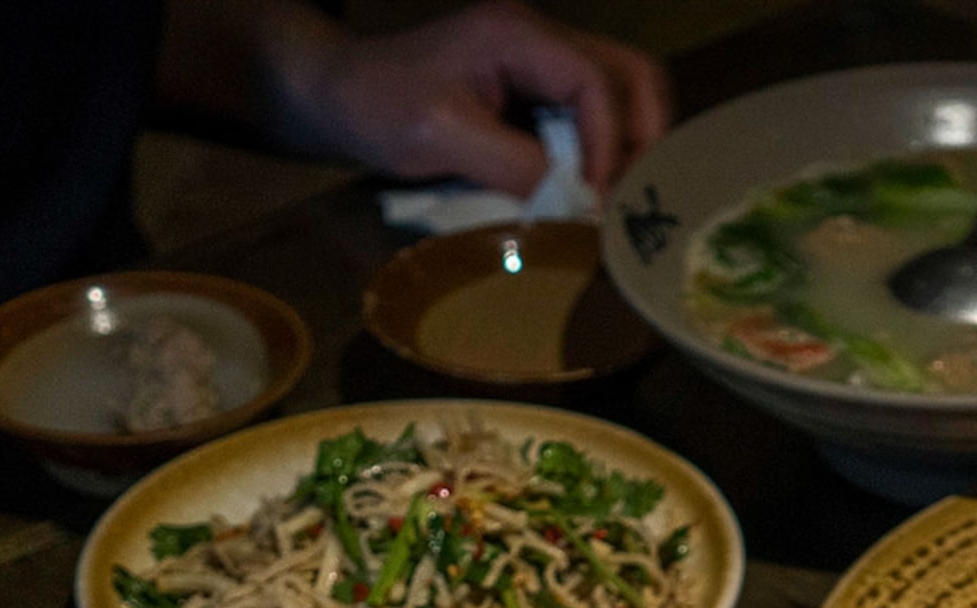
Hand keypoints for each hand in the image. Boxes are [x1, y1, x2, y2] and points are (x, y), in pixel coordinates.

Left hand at [256, 1, 668, 195]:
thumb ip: (512, 164)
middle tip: (628, 196)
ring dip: (626, 145)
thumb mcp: (440, 137)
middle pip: (631, 74)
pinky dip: (600, 152)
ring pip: (619, 93)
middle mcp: (541, 40)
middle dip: (640, 137)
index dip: (610, 142)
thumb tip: (575, 203)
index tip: (599, 198)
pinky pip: (590, 116)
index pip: (598, 81)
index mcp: (520, 36)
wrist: (337, 94)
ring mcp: (540, 64)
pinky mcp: (533, 92)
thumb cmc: (377, 106)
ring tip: (611, 198)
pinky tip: (586, 192)